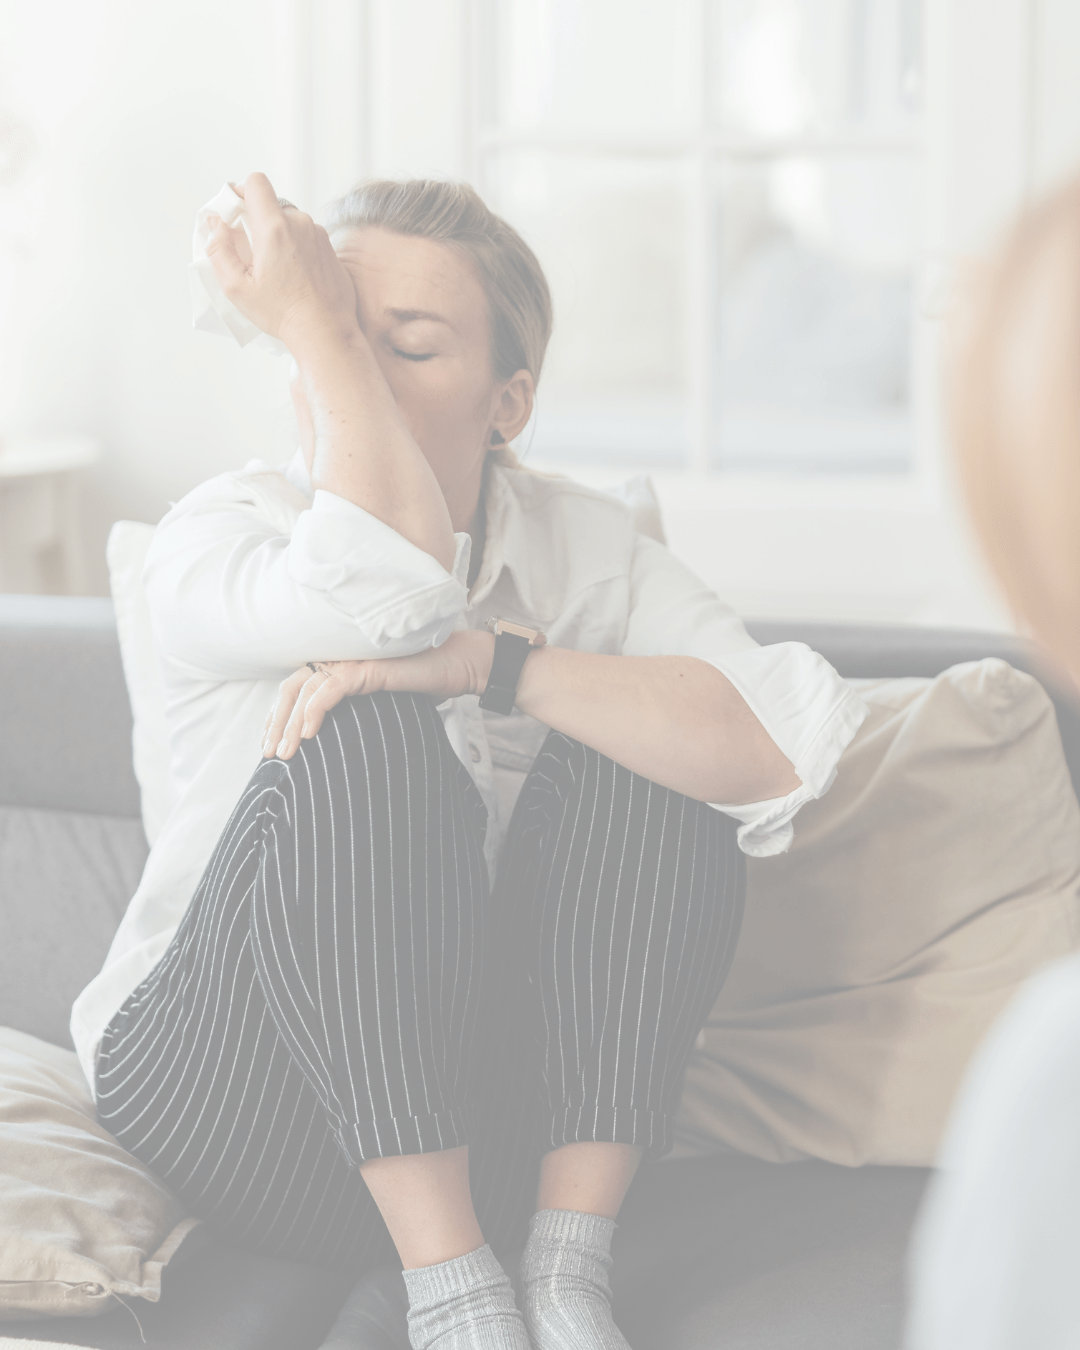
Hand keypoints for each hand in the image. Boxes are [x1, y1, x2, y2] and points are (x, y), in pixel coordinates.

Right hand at [205, 172, 357, 353]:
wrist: (325, 331)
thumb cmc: (282, 313)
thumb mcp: (237, 286)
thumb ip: (219, 248)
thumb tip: (214, 223)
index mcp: (275, 228)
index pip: (256, 182)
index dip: (241, 192)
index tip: (236, 213)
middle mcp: (300, 224)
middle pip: (272, 205)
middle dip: (258, 221)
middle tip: (252, 252)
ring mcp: (319, 235)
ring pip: (291, 222)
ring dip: (279, 236)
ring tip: (275, 269)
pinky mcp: (330, 249)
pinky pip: (307, 237)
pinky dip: (297, 249)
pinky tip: (294, 275)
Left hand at [263, 630, 496, 760]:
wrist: (459, 666)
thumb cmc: (426, 684)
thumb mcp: (382, 705)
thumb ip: (358, 714)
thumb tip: (338, 748)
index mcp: (340, 666)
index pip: (296, 687)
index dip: (277, 715)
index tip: (270, 744)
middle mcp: (340, 659)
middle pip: (292, 687)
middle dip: (275, 723)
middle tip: (269, 755)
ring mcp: (352, 661)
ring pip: (305, 690)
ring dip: (290, 724)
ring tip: (285, 754)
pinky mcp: (367, 667)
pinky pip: (331, 688)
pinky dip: (316, 710)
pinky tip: (308, 733)